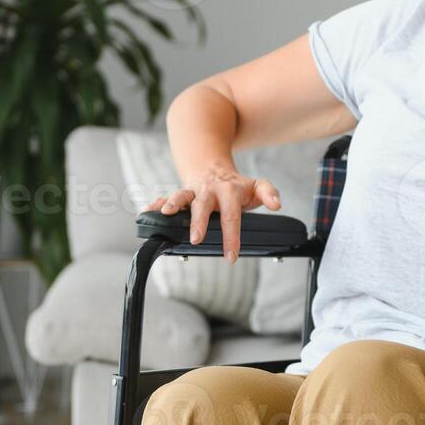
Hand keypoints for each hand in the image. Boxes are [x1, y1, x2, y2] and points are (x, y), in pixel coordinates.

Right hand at [141, 166, 281, 262]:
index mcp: (228, 191)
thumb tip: (278, 204)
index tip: (230, 256)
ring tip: (167, 213)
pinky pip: (165, 198)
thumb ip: (268, 192)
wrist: (212, 167)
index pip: (232, 216)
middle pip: (203, 205)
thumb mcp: (255, 186)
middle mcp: (208, 191)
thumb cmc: (235, 186)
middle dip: (199, 221)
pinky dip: (156, 204)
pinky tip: (147, 211)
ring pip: (181, 196)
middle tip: (196, 238)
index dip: (231, 236)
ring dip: (173, 203)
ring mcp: (192, 191)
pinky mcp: (180, 194)